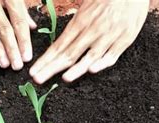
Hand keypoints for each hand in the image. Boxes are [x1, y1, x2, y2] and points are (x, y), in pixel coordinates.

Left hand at [29, 0, 148, 83]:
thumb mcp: (86, 4)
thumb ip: (76, 22)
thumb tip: (62, 39)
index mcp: (81, 21)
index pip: (59, 45)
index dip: (46, 60)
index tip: (34, 71)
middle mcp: (92, 30)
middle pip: (69, 53)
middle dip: (52, 68)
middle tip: (38, 79)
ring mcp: (108, 36)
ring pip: (90, 56)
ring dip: (76, 69)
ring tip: (64, 78)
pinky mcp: (124, 40)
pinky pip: (112, 54)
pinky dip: (102, 62)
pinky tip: (92, 70)